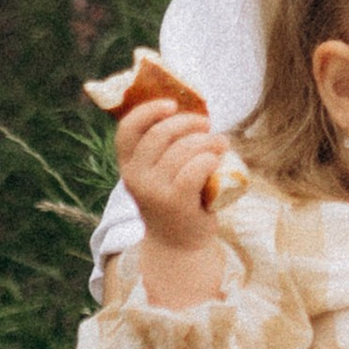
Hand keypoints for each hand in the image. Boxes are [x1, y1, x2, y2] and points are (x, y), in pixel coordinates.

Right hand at [116, 95, 224, 253]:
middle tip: (206, 125)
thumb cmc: (173, 200)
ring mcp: (154, 191)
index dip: (148, 111)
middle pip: (160, 134)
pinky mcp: (176, 202)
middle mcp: (136, 177)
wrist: (177, 244)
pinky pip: (195, 169)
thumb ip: (163, 149)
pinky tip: (217, 159)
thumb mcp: (158, 174)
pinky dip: (210, 159)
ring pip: (183, 150)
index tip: (172, 104)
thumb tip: (190, 111)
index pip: (128, 129)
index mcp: (128, 165)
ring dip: (208, 141)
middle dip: (188, 123)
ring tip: (221, 142)